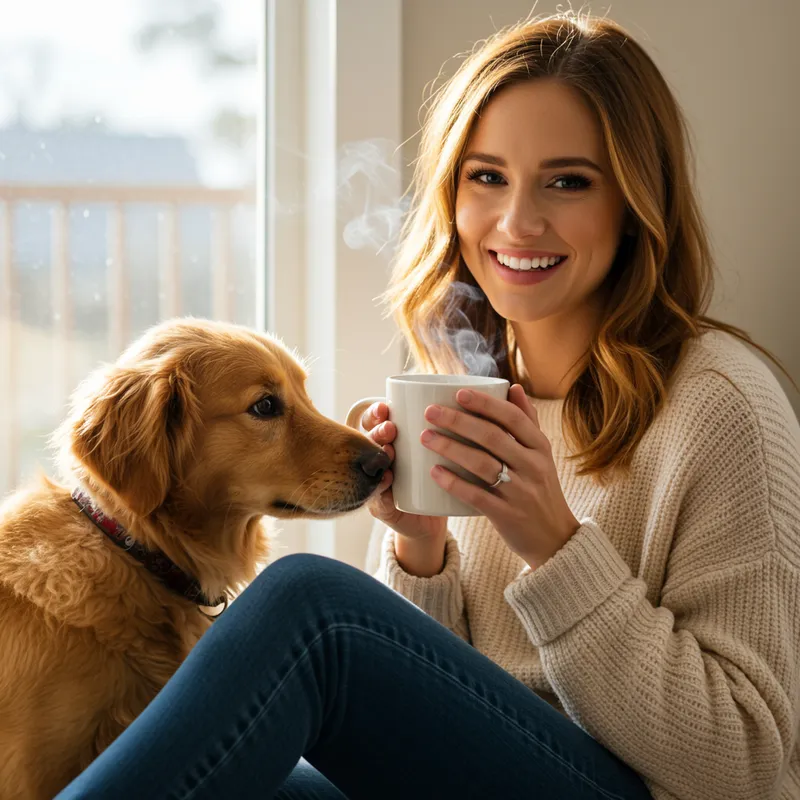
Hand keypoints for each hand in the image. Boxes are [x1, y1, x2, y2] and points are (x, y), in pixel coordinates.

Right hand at [359, 402, 447, 542]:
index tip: (386, 406)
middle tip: (391, 429)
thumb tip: (471, 394)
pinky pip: (378, 499)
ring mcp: (377, 483)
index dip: (376, 413)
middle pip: (369, 440)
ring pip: (371, 466)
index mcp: (389, 440)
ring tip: (389, 451)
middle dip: (378, 432)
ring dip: (377, 456)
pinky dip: (382, 490)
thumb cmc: (439, 473)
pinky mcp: (383, 507)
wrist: (435, 514)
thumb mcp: (443, 446)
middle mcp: (377, 459)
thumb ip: (449, 425)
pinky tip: (387, 481)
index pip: (375, 421)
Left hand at [420, 384, 579, 568]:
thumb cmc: (541, 489)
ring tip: (425, 437)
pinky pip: (477, 496)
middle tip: (430, 412)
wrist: (555, 538)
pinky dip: (454, 483)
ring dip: (450, 448)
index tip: (458, 393)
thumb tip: (514, 387)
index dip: (485, 404)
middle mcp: (533, 466)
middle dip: (458, 421)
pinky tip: (434, 472)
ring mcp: (520, 492)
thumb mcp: (542, 455)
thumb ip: (528, 421)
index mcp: (540, 447)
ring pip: (482, 464)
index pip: (512, 418)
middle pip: (492, 437)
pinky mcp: (506, 515)